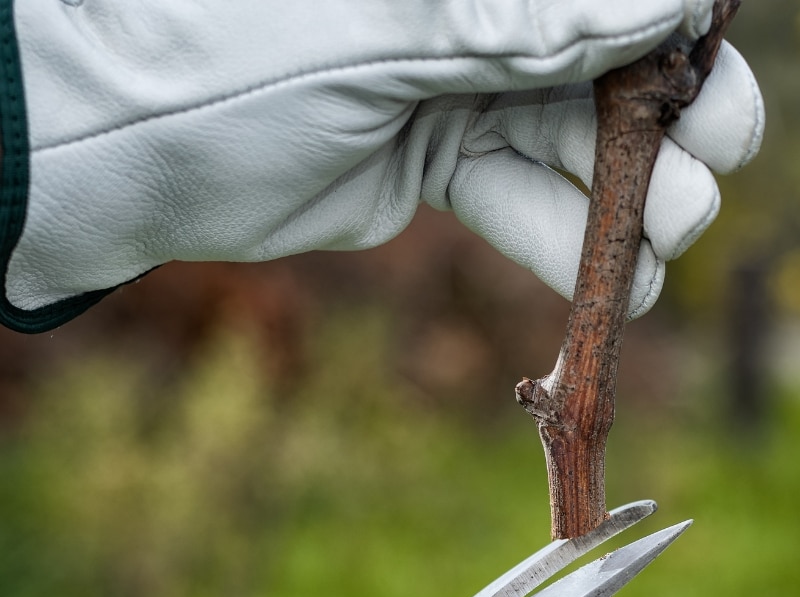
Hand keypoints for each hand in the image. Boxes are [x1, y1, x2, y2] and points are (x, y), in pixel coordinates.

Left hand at [4, 0, 761, 330]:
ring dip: (625, 196)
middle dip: (664, 116)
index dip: (663, 21)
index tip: (710, 67)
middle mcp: (464, 5)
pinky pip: (514, 196)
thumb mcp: (383, 27)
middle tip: (714, 166)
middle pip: (597, 52)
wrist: (127, 145)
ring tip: (670, 244)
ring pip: (565, 136)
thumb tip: (666, 2)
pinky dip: (565, 240)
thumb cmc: (227, 46)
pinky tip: (618, 281)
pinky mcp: (429, 157)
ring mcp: (449, 79)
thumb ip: (522, 21)